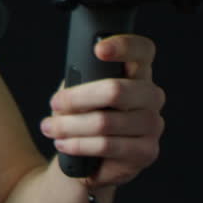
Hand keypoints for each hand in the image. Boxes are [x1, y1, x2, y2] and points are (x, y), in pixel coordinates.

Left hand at [41, 34, 165, 187]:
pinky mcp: (147, 151)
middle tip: (54, 103)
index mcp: (137, 72)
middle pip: (116, 90)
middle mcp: (151, 96)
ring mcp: (152, 124)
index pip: (142, 50)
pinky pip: (107, 146)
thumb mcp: (78, 92)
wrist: (88, 157)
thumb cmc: (82, 114)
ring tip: (49, 128)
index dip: (123, 45)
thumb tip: (69, 90)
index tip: (98, 49)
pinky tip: (64, 144)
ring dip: (69, 126)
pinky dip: (79, 145)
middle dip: (76, 98)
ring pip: (105, 122)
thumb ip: (80, 80)